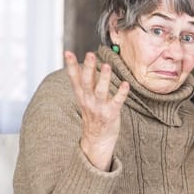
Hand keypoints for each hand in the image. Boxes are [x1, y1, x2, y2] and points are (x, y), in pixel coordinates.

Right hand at [64, 51, 129, 170]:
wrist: (97, 140)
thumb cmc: (93, 115)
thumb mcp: (86, 98)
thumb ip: (88, 82)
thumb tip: (88, 63)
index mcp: (81, 96)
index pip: (74, 78)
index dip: (71, 65)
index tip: (68, 53)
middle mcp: (88, 101)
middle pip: (86, 82)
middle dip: (88, 68)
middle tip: (89, 55)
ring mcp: (99, 108)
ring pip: (100, 91)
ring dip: (103, 78)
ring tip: (106, 66)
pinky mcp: (111, 114)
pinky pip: (116, 102)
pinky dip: (121, 93)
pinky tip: (126, 84)